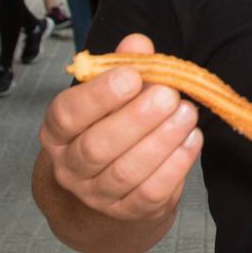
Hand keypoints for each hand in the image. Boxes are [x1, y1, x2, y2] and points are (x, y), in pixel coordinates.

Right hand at [38, 33, 200, 222]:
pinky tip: (192, 139)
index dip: (98, 96)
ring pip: (126, 172)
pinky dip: (176, 165)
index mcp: (59, 131)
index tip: (131, 76)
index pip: (66, 115)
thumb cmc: (113, 125)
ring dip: (162, 140)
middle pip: (96, 147)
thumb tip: (138, 42)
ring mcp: (98, 194)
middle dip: (137, 119)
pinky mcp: (129, 210)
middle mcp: (71, 166)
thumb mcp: (115, 94)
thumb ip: (126, 66)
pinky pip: (151, 192)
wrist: (113, 184)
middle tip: (169, 95)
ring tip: (188, 114)